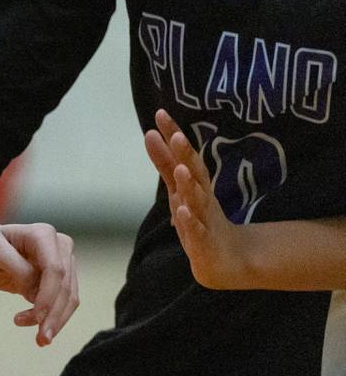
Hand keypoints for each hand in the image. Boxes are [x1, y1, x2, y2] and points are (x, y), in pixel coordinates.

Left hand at [0, 222, 78, 345]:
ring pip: (69, 298)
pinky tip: (40, 332)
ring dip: (56, 321)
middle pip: (65, 287)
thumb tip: (34, 294)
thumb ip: (15, 268)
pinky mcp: (60, 280)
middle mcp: (59, 247)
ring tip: (39, 340)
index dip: (48, 295)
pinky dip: (54, 319)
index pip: (54, 269)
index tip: (37, 317)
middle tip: (41, 339)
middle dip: (53, 315)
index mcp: (43, 234)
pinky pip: (64, 303)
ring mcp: (63, 263)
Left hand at [144, 108, 244, 287]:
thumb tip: (150, 133)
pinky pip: (197, 231)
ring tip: (180, 168)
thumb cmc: (200, 219)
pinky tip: (182, 212)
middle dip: (186, 155)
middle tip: (177, 135)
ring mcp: (205, 220)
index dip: (174, 136)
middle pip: (195, 174)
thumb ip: (166, 163)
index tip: (160, 114)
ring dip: (190, 184)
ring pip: (198, 200)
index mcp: (196, 184)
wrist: (225, 261)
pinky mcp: (205, 243)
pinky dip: (190, 222)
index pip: (185, 156)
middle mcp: (202, 198)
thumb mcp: (179, 189)